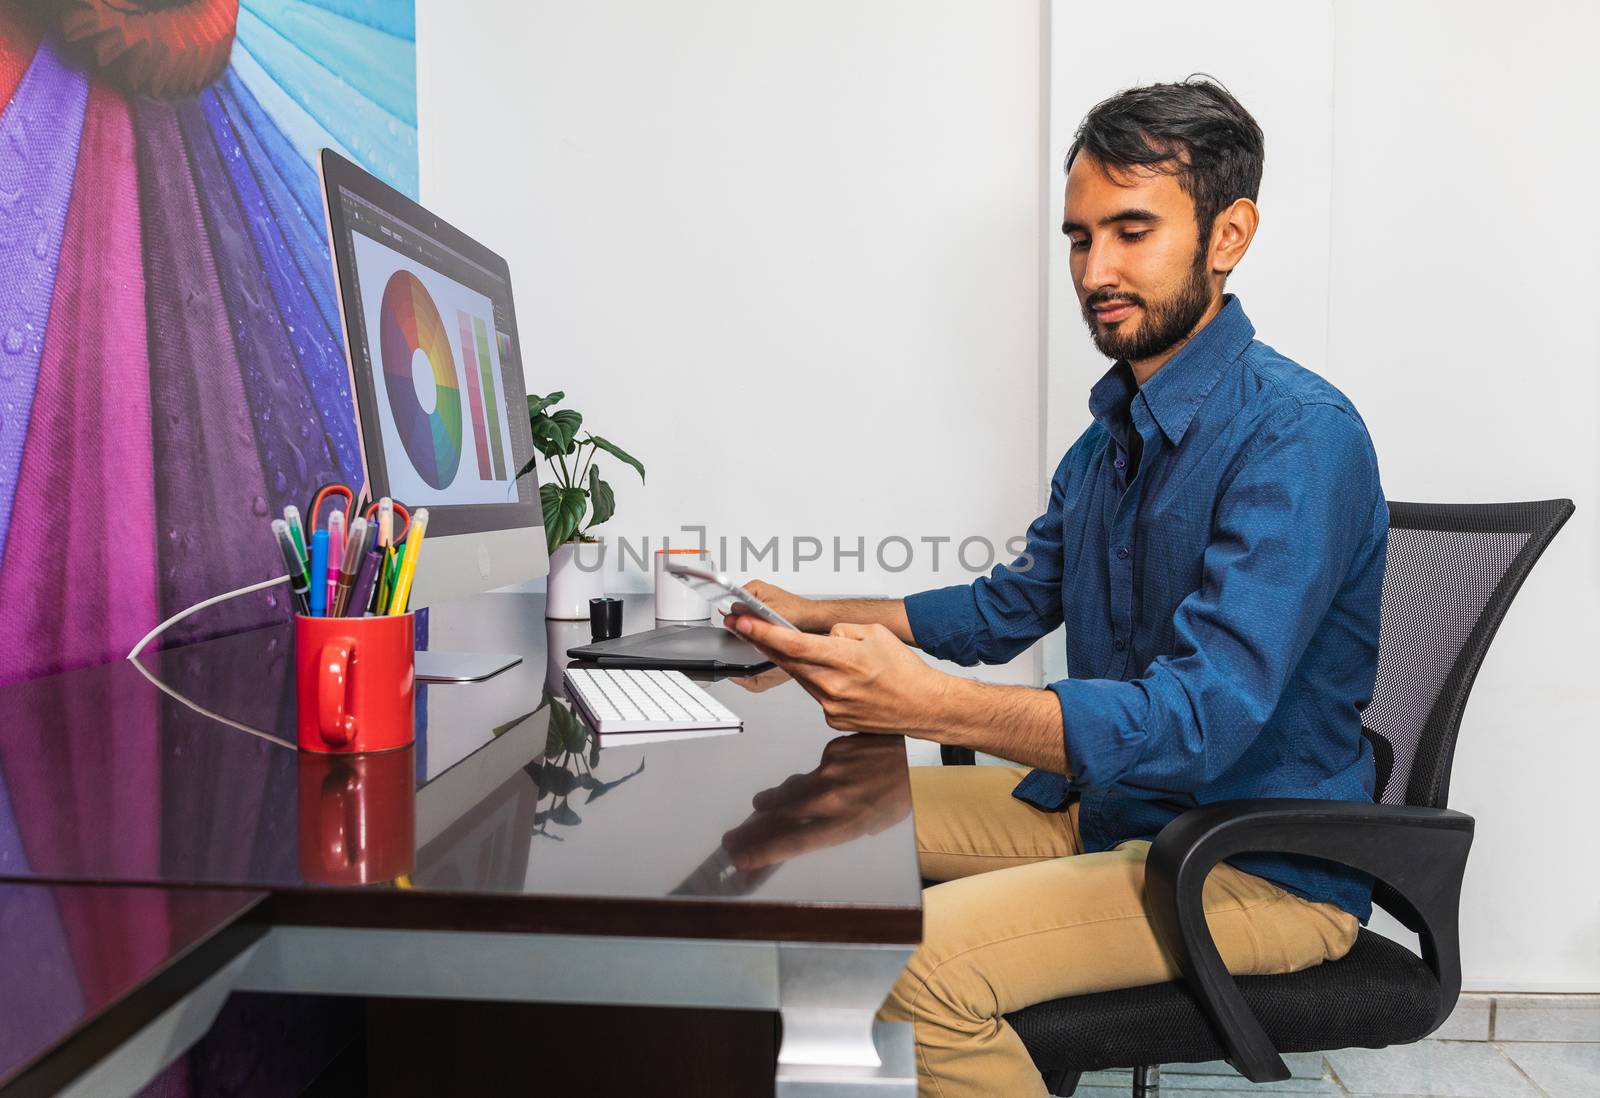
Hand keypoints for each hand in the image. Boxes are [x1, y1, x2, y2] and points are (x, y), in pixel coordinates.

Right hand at [721, 735, 910, 869]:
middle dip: (753, 832)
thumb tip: (807, 827)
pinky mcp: (832, 751)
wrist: (916, 755)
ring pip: (791, 791)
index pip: (794, 842)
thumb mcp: (872, 824)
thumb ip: (837, 827)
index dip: (764, 851)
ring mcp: (829, 772)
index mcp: (844, 824)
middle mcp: (832, 799)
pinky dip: (811, 779)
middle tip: (731, 841)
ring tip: (758, 808)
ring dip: (772, 802)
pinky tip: (820, 781)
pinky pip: (813, 770)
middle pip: (780, 819)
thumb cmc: (899, 798)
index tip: (742, 858)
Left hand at [724, 613, 946, 733]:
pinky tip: (837, 678)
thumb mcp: (874, 633)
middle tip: (745, 627)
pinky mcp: (832, 719)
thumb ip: (840, 631)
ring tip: (808, 650)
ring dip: (796, 661)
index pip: (792, 643)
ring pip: (801, 676)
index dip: (762, 632)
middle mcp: (833, 685)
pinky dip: (819, 681)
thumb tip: (820, 635)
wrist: (924, 705)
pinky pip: (815, 693)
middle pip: (787, 660)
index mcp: (844, 659)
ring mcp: (831, 706)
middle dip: (764, 642)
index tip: (742, 623)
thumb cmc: (906, 672)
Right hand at [737, 580, 819, 631]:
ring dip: (749, 624)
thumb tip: (732, 614)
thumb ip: (750, 614)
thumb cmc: (798, 611)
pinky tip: (764, 630)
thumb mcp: (769, 613)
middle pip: (737, 609)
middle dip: (741, 620)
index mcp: (754, 587)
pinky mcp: (765, 611)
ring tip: (760, 627)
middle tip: (749, 627)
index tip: (731, 622)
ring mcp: (760, 601)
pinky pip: (753, 620)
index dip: (731, 612)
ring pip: (745, 616)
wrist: (812, 618)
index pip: (731, 598)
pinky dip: (756, 626)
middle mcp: (756, 592)